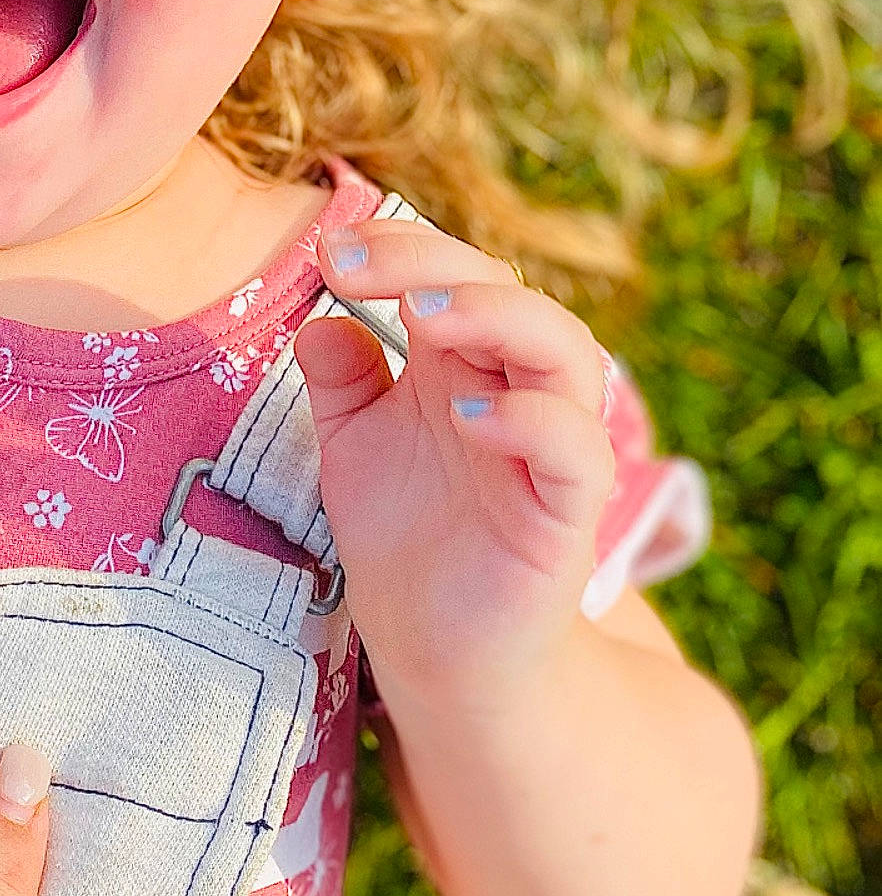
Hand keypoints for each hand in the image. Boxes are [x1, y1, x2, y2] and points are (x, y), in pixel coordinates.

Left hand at [294, 221, 614, 715]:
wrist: (434, 647)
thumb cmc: (403, 531)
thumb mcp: (353, 444)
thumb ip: (341, 381)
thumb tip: (318, 321)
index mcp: (462, 361)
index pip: (451, 273)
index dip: (398, 248)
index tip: (330, 252)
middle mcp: (513, 388)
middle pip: (508, 291)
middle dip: (434, 264)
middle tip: (358, 268)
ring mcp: (549, 446)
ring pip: (566, 350)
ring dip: (497, 317)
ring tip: (422, 317)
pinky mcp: (568, 513)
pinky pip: (578, 451)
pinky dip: (533, 421)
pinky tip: (466, 418)